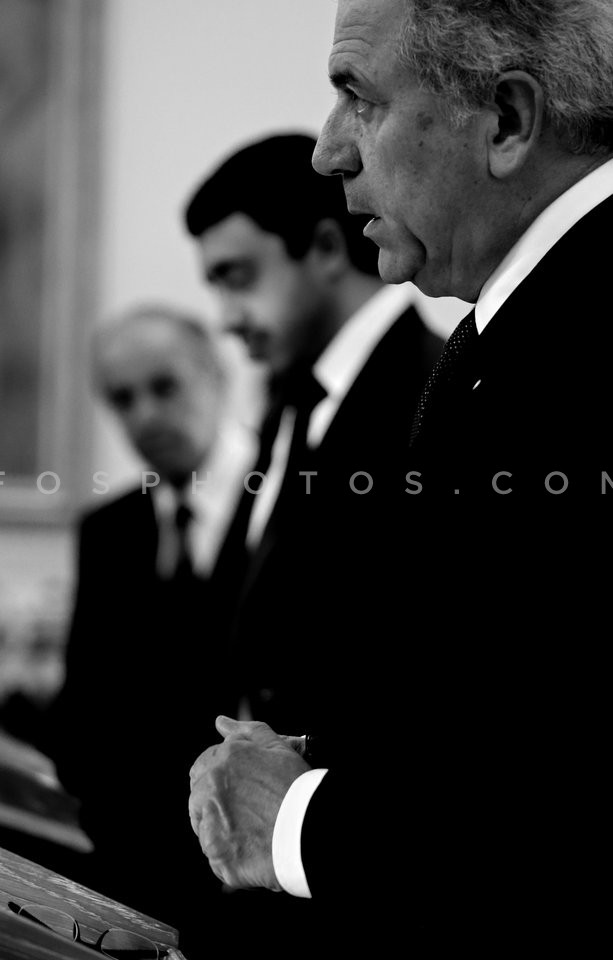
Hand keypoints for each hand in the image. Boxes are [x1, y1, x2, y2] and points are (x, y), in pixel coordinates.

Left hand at [189, 716, 309, 889]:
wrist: (312, 829)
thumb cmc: (298, 787)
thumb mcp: (276, 747)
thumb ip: (246, 731)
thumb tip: (220, 722)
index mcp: (222, 760)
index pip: (203, 767)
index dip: (222, 779)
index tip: (241, 792)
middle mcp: (209, 787)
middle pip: (198, 797)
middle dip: (217, 804)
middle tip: (249, 815)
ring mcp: (210, 821)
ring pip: (204, 827)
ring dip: (222, 830)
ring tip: (254, 834)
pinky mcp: (216, 853)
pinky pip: (215, 857)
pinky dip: (230, 857)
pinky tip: (254, 851)